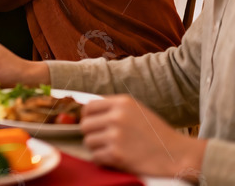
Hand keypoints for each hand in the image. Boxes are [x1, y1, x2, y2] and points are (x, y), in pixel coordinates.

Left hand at [81, 95, 206, 180]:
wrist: (178, 154)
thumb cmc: (157, 133)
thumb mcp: (137, 110)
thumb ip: (114, 108)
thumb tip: (88, 111)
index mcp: (122, 102)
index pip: (89, 106)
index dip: (87, 116)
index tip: (92, 124)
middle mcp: (117, 116)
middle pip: (85, 125)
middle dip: (92, 134)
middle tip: (102, 140)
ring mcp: (116, 136)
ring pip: (88, 142)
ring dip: (97, 148)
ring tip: (111, 149)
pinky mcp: (117, 154)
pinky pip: (95, 157)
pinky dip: (102, 160)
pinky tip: (113, 159)